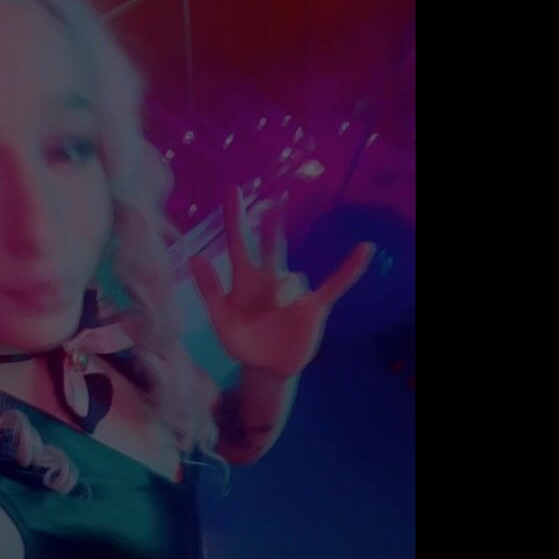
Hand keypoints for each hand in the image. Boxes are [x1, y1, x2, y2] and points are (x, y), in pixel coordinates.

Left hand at [190, 188, 374, 378]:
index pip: (238, 243)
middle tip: (274, 203)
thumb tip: (194, 257)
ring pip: (291, 278)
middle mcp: (270, 279)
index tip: (232, 190)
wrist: (266, 369)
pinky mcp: (314, 306)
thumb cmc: (243, 343)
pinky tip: (365, 249)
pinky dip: (350, 269)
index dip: (235, 217)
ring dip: (282, 292)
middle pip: (271, 245)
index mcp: (244, 280)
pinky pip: (334, 284)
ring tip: (277, 310)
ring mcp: (293, 292)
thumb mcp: (220, 320)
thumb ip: (209, 290)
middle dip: (272, 226)